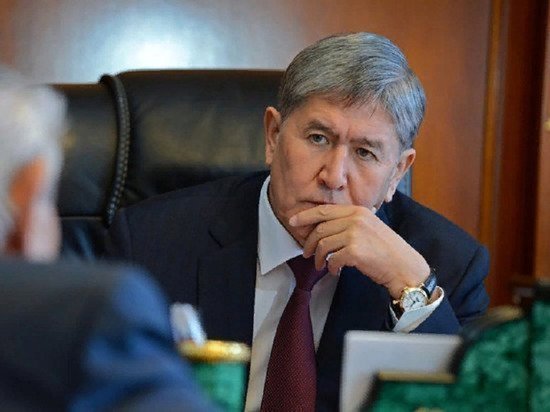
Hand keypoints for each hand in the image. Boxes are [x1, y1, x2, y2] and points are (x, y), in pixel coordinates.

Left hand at [289, 204, 429, 298]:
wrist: (404, 266)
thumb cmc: (386, 250)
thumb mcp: (369, 227)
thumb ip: (349, 223)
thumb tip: (323, 228)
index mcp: (358, 211)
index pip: (324, 210)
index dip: (305, 216)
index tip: (292, 222)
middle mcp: (356, 219)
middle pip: (320, 229)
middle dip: (310, 243)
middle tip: (308, 254)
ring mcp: (355, 234)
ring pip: (323, 245)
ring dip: (319, 258)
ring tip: (322, 265)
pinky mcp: (355, 251)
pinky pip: (332, 259)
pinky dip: (331, 267)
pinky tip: (335, 271)